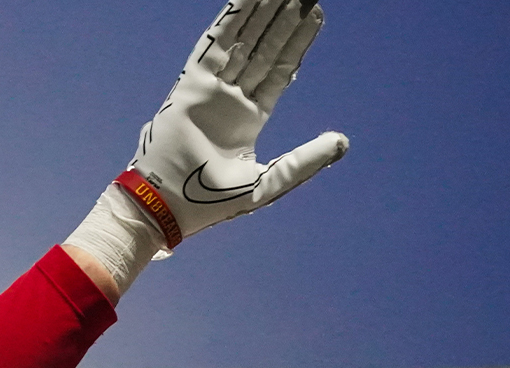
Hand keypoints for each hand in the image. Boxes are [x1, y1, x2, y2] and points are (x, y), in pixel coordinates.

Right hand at [127, 0, 346, 244]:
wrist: (167, 207)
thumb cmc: (209, 203)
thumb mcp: (269, 182)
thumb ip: (305, 160)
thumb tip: (342, 142)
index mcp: (247, 120)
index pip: (277, 71)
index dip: (296, 43)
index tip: (314, 14)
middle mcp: (229, 101)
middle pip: (262, 50)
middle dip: (282, 20)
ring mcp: (210, 91)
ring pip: (241, 43)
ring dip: (261, 15)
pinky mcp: (190, 86)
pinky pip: (212, 46)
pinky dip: (229, 21)